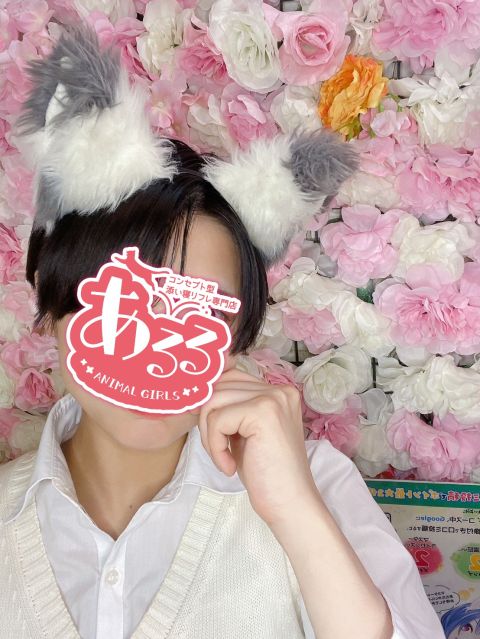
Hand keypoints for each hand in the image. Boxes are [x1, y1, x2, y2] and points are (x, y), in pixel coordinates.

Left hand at [196, 367, 319, 527]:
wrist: (291, 505)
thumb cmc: (267, 474)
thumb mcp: (245, 433)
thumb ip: (231, 409)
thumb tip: (199, 394)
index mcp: (277, 391)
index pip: (230, 377)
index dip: (213, 404)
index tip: (212, 431)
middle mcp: (278, 389)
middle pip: (219, 387)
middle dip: (207, 420)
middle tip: (219, 451)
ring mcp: (272, 398)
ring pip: (213, 402)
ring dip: (210, 435)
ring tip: (225, 458)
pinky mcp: (262, 413)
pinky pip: (217, 421)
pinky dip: (215, 447)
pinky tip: (230, 466)